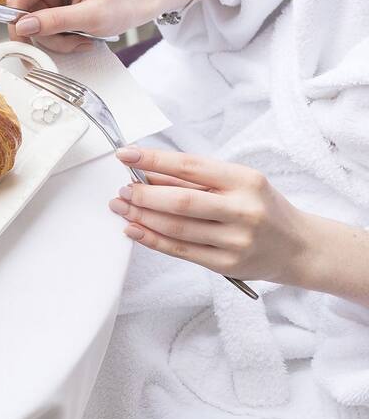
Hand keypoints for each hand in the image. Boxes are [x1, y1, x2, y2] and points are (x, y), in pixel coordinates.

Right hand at [0, 0, 197, 52]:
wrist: (136, 4)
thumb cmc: (122, 2)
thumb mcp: (93, 16)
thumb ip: (56, 21)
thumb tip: (23, 25)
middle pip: (22, 4)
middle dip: (37, 28)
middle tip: (61, 42)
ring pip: (28, 20)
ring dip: (50, 37)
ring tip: (78, 39)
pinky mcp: (47, 3)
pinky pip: (37, 25)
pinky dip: (55, 38)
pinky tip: (76, 36)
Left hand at [107, 147, 307, 283]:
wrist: (298, 247)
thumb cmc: (261, 208)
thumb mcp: (239, 184)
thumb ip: (195, 180)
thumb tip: (147, 172)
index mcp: (246, 181)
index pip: (190, 166)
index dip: (154, 160)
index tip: (126, 154)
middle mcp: (243, 210)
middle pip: (181, 201)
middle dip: (143, 194)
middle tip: (122, 188)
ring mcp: (236, 240)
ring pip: (176, 228)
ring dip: (141, 216)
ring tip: (121, 206)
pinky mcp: (226, 264)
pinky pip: (180, 251)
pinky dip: (151, 239)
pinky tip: (133, 229)